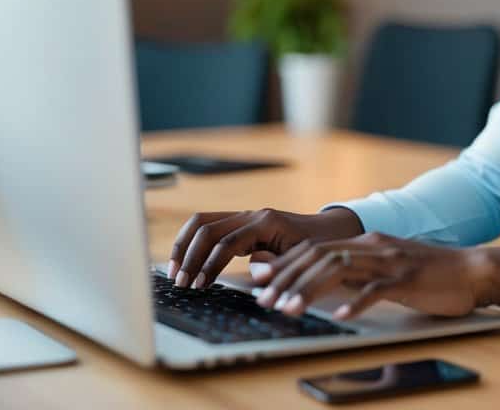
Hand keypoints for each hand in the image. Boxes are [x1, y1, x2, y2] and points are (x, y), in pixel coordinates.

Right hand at [168, 207, 362, 288]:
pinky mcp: (238, 222)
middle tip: (180, 282)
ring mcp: (243, 215)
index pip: (227, 243)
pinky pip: (207, 225)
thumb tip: (254, 269)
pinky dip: (190, 240)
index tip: (199, 286)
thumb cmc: (317, 249)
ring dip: (183, 245)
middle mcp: (251, 214)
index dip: (210, 265)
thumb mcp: (301, 259)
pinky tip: (182, 260)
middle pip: (207, 227)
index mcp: (266, 222)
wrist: (328, 232)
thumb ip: (276, 264)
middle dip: (189, 255)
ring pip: (201, 221)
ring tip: (172, 272)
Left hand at [250, 233, 499, 320]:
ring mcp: (390, 261)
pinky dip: (354, 301)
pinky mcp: (407, 278)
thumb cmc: (429, 274)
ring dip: (310, 289)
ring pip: (340, 269)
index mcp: (366, 243)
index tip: (261, 279)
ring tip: (289, 308)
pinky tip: (338, 315)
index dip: (285, 263)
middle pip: (320, 255)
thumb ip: (357, 273)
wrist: (472, 270)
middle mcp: (373, 246)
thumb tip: (321, 287)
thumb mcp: (386, 270)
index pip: (316, 248)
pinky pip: (376, 289)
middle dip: (288, 276)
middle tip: (265, 298)